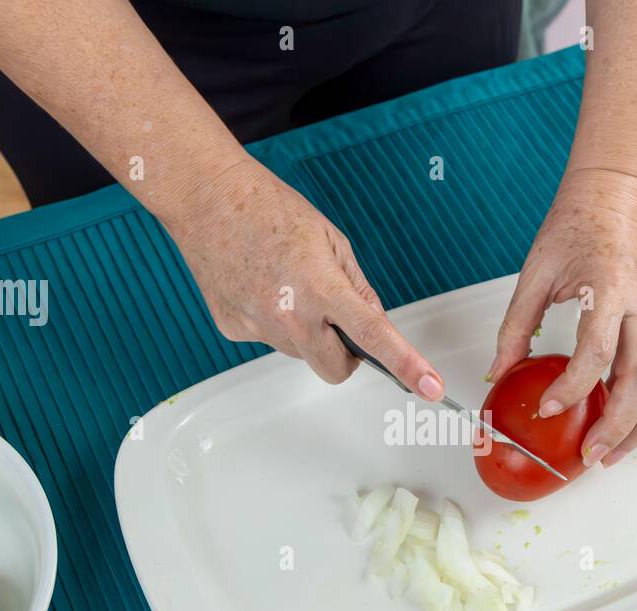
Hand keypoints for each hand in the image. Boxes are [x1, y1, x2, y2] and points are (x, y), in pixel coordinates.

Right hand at [170, 158, 444, 397]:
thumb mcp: (332, 240)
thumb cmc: (267, 208)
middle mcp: (288, 314)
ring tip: (285, 284)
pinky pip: (269, 340)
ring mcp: (257, 326)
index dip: (405, 364)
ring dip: (306, 332)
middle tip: (338, 320)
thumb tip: (373, 324)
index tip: (429, 387)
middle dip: (346, 355)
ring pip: (301, 353)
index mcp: (320, 286)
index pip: (373, 336)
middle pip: (335, 369)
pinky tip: (261, 286)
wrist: (207, 197)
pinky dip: (273, 321)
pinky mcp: (233, 329)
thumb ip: (357, 288)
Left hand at [488, 168, 636, 467]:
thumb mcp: (536, 270)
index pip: (596, 352)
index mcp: (609, 289)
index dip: (572, 387)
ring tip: (609, 456)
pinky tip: (625, 428)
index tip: (547, 408)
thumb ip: (517, 324)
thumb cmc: (579, 220)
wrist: (617, 191)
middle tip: (587, 455)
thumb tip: (500, 369)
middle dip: (615, 426)